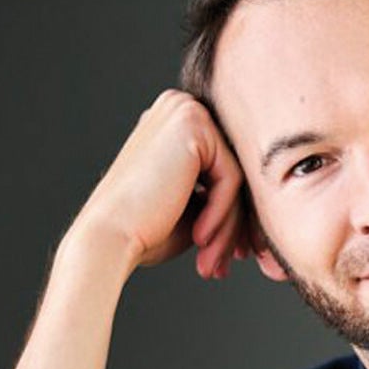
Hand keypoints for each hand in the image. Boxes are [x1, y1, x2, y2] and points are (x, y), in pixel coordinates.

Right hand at [61, 90, 249, 279]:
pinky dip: (221, 214)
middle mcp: (181, 106)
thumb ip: (222, 194)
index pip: (224, 169)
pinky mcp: (194, 124)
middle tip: (229, 263)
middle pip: (232, 170)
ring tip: (212, 262)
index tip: (232, 253)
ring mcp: (187, 110)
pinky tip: (200, 238)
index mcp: (176, 123)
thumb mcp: (193, 208)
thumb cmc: (144, 230)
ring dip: (228, 226)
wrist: (108, 238)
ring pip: (235, 176)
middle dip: (234, 223)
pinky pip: (231, 177)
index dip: (231, 214)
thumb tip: (260, 207)